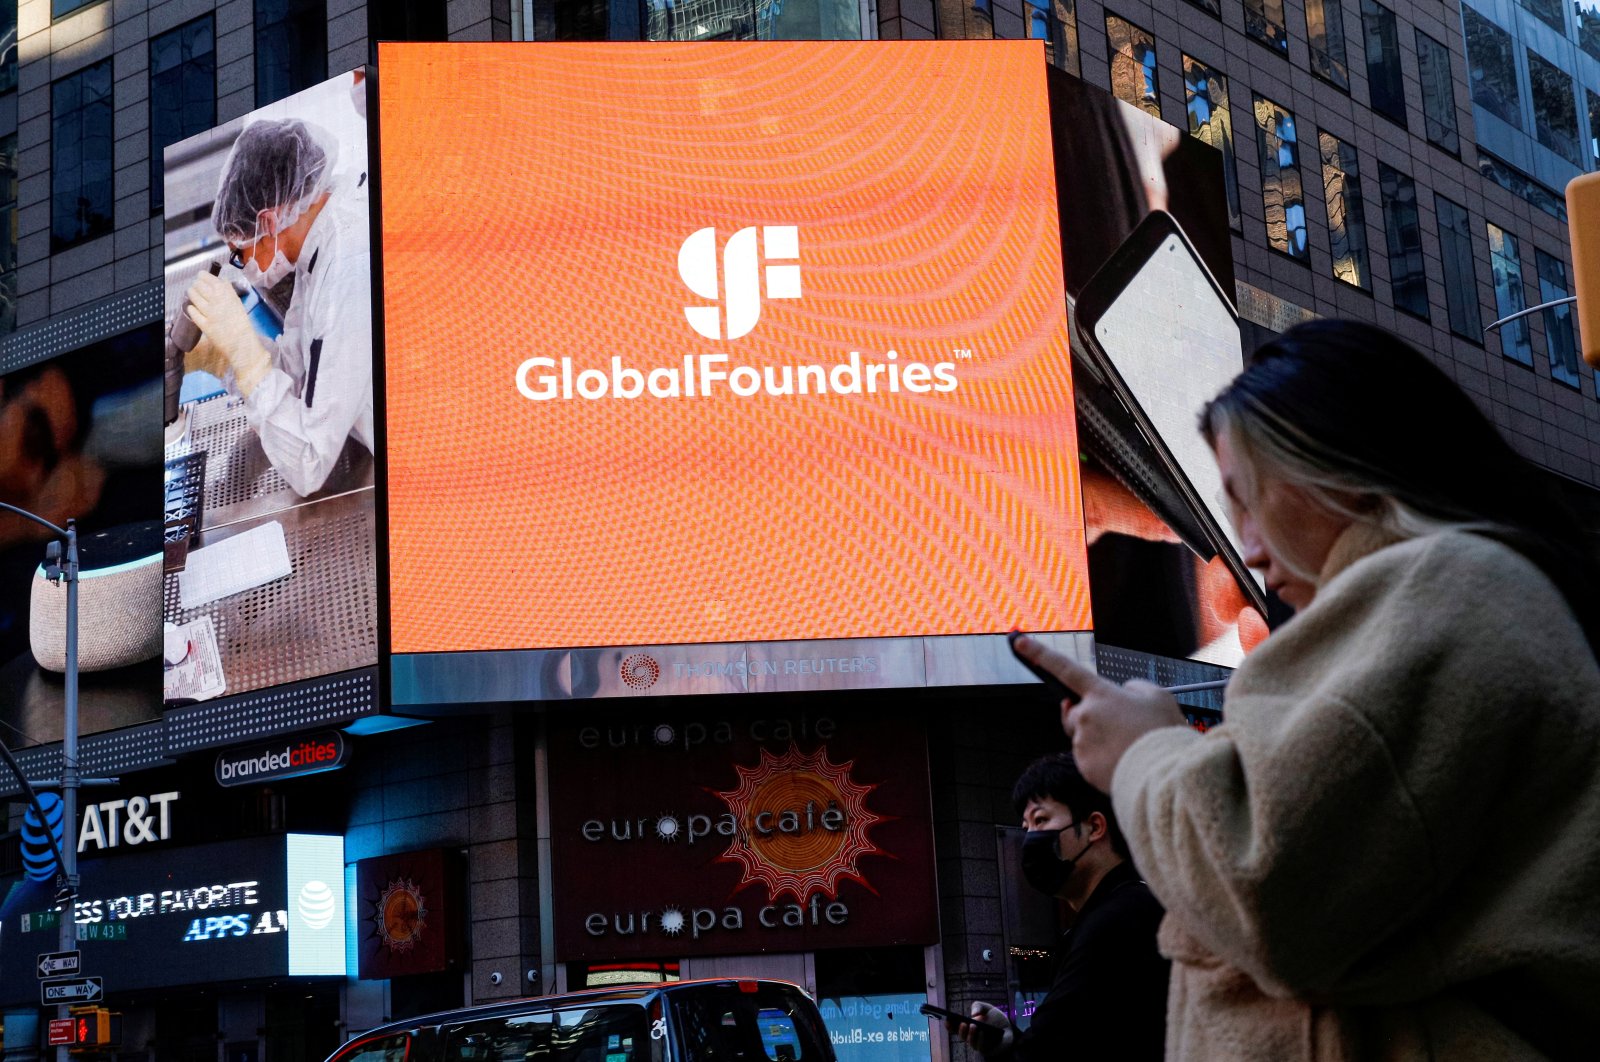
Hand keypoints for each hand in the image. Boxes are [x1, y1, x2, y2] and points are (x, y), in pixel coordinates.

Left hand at [185, 272, 270, 395]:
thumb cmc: (242, 324)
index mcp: (228, 294)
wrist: (243, 344)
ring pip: (193, 296)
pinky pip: (192, 312)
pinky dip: (192, 309)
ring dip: (191, 294)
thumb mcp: (238, 303)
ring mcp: (210, 312)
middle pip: (198, 285)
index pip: (208, 278)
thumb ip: (229, 291)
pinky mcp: (204, 324)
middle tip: (196, 287)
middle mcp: (218, 301)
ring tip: (193, 295)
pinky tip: (194, 309)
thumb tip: (221, 281)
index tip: (201, 277)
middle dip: (196, 285)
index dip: (202, 276)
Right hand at [948, 1002, 1010, 1056]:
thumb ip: (978, 1006)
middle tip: (963, 1023)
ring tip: (973, 1025)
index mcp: (968, 1027)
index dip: (950, 1026)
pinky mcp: (987, 1050)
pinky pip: (981, 1047)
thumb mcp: (986, 1008)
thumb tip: (974, 1015)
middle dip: (961, 1030)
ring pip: (971, 1042)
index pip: (955, 1029)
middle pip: (962, 1036)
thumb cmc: (995, 1018)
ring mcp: (978, 1044)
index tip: (947, 1020)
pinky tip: (982, 1032)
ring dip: (971, 1034)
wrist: (1009, 1028)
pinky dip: (981, 1039)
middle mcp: (971, 1037)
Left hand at [1012, 635, 1186, 790]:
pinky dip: (1102, 760)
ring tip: (1128, 746)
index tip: (1018, 640)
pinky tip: (1123, 761)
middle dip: (1087, 715)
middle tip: (1116, 725)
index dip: (1040, 653)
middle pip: (1073, 712)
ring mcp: (1082, 742)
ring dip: (1099, 739)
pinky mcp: (1084, 766)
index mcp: (1101, 693)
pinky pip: (1088, 759)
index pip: (1065, 668)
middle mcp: (1085, 716)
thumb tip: (1124, 692)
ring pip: (1082, 737)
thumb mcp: (1158, 697)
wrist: (1165, 774)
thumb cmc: (1163, 733)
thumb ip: (1135, 688)